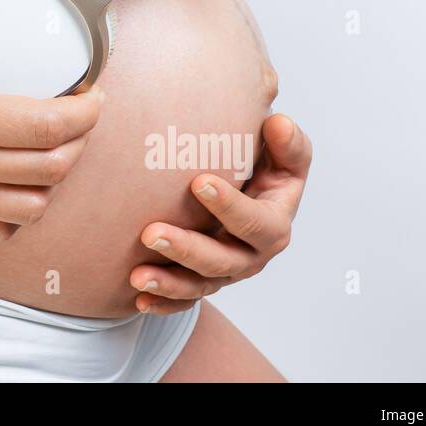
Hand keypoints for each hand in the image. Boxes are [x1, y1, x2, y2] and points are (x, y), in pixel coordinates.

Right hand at [0, 0, 104, 239]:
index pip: (50, 125)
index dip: (87, 113)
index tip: (93, 94)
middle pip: (52, 167)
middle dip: (79, 141)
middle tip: (79, 115)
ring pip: (31, 206)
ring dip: (53, 179)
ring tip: (53, 149)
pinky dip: (19, 213)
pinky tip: (18, 186)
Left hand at [128, 112, 312, 313]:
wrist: (250, 192)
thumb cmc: (265, 170)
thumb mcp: (285, 156)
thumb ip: (287, 143)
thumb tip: (278, 123)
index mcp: (273, 224)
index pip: (255, 222)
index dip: (229, 206)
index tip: (198, 182)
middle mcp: (251, 255)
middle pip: (222, 261)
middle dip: (187, 249)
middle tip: (151, 232)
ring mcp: (226, 272)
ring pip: (199, 285)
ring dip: (169, 282)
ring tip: (137, 275)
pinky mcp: (204, 281)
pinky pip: (185, 300)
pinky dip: (164, 303)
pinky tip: (139, 300)